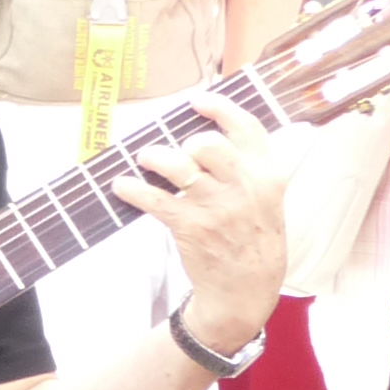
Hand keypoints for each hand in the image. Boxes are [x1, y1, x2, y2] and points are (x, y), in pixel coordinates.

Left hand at [114, 97, 286, 355]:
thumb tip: (209, 137)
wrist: (246, 288)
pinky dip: (132, 189)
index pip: (248, 128)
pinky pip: (154, 199)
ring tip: (146, 160)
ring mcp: (216, 207)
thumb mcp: (268, 200)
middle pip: (207, 144)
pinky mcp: (190, 226)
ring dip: (155, 158)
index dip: (219, 108)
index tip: (197, 101)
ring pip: (178, 165)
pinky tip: (121, 185)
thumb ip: (248, 168)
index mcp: (268, 176)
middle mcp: (244, 187)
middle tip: (177, 154)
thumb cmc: (253, 239)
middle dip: (186, 143)